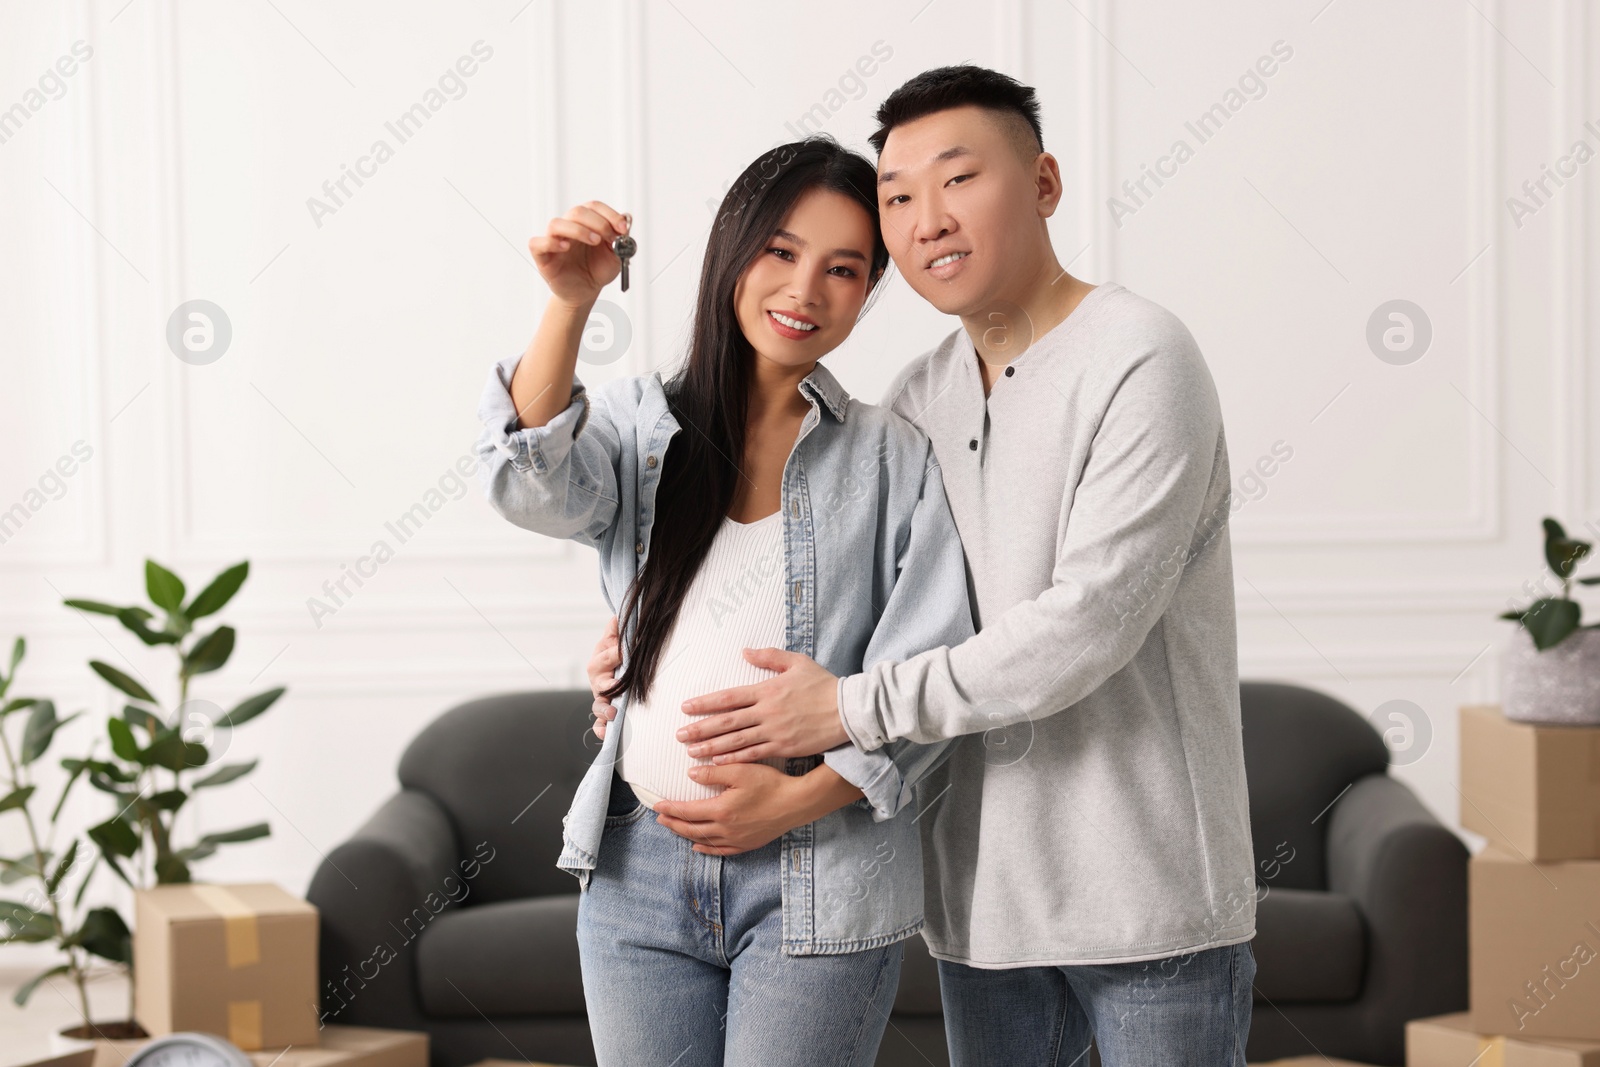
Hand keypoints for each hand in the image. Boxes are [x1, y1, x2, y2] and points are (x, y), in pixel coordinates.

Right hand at [529, 201, 630, 307]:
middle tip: (609, 237)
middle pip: (577, 212)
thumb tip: (624, 225)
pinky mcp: (543, 256)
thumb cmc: (597, 270)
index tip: (623, 228)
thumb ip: (620, 241)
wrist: (586, 291)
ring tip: (594, 241)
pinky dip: (550, 243)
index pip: (593, 207)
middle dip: (598, 223)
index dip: (610, 214)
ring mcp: (554, 240)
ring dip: (578, 230)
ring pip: (556, 224)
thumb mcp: (615, 256)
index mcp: (586, 223)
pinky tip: (565, 247)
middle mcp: (568, 228)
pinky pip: (537, 243)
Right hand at [586, 615, 620, 739]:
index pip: (607, 656)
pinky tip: (605, 735)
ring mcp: (601, 698)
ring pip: (598, 706)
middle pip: (600, 684)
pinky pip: (600, 724)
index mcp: (600, 661)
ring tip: (612, 714)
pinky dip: (601, 730)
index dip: (615, 654)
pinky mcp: (606, 713)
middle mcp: (598, 681)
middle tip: (615, 686)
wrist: (617, 666)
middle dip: (608, 685)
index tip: (623, 652)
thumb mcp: (616, 638)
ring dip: (604, 711)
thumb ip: (616, 630)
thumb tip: (618, 616)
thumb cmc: (617, 652)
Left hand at [654, 761, 844, 854]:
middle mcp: (725, 829)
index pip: (687, 811)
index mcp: (721, 810)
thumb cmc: (770, 784)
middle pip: (691, 829)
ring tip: (674, 829)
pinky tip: (699, 846)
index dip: (670, 809)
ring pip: (704, 841)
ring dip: (685, 835)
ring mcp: (736, 839)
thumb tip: (691, 774)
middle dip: (673, 823)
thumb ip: (714, 773)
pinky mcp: (747, 844)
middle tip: (659, 818)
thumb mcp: (740, 771)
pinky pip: (721, 850)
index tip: (657, 805)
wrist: (796, 803)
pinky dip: (707, 849)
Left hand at [676, 647, 847, 761]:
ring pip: (736, 741)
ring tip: (691, 752)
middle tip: (679, 735)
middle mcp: (766, 712)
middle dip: (701, 729)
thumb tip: (745, 651)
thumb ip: (770, 657)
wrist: (848, 711)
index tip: (686, 708)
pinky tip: (718, 763)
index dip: (705, 703)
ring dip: (712, 747)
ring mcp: (774, 732)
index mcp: (767, 690)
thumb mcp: (798, 662)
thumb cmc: (824, 685)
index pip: (729, 697)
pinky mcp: (784, 747)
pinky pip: (753, 755)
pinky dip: (734, 759)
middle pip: (726, 721)